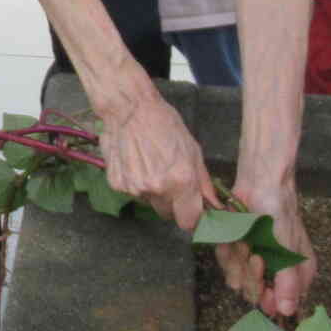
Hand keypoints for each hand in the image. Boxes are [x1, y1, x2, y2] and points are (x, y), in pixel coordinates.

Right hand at [99, 86, 214, 233]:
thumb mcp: (193, 150)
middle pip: (168, 214)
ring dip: (154, 192)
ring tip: (151, 166)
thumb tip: (214, 206)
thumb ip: (203, 183)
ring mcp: (134, 188)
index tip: (193, 211)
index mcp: (180, 181)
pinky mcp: (117, 184)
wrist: (128, 108)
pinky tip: (136, 163)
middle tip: (171, 182)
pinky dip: (136, 183)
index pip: (188, 221)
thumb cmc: (164, 124)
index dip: (192, 218)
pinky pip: (133, 193)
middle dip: (173, 204)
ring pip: (150, 203)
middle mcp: (157, 189)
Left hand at [224, 179, 315, 317]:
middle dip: (251, 274)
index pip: (280, 304)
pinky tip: (235, 237)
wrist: (259, 184)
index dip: (268, 299)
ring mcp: (254, 261)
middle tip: (256, 255)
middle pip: (254, 293)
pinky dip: (227, 250)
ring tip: (247, 240)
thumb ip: (287, 281)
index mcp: (296, 274)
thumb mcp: (288, 248)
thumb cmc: (280, 213)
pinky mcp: (237, 251)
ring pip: (237, 278)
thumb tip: (287, 312)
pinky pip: (226, 263)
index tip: (263, 286)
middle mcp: (275, 272)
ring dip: (239, 259)